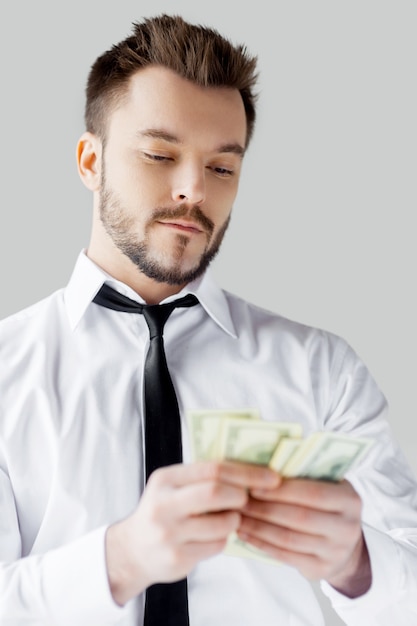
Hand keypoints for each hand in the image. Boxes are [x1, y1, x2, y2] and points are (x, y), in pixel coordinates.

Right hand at [106, 461, 279, 604]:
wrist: (132, 551)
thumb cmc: (163, 512)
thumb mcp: (172, 487)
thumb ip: (201, 477)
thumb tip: (249, 470)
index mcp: (166, 479)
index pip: (213, 468)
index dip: (246, 472)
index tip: (271, 478)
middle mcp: (163, 504)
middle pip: (215, 492)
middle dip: (240, 496)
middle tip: (247, 499)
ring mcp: (169, 532)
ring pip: (221, 524)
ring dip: (234, 520)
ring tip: (229, 518)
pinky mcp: (177, 557)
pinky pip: (216, 545)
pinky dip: (223, 539)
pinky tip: (213, 535)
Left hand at [237, 478, 371, 597]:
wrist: (346, 546)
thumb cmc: (327, 505)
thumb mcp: (327, 485)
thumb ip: (304, 475)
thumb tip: (262, 466)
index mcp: (349, 499)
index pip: (313, 493)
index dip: (282, 490)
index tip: (254, 485)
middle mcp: (347, 527)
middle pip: (299, 517)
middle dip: (265, 509)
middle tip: (240, 501)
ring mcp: (336, 552)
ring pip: (289, 538)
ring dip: (258, 527)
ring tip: (237, 517)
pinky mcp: (321, 570)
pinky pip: (285, 556)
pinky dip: (261, 544)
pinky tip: (244, 534)